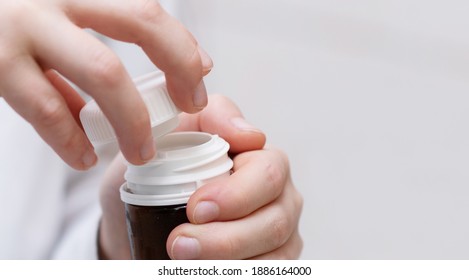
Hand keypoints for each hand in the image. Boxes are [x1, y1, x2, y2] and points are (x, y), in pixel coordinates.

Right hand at [0, 0, 211, 169]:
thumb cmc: (5, 18)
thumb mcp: (50, 14)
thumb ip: (90, 38)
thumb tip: (146, 82)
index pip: (147, 9)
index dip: (182, 43)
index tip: (201, 72)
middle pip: (141, 22)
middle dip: (178, 67)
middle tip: (190, 105)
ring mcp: (21, 24)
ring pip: (103, 72)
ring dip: (130, 119)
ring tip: (140, 151)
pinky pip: (46, 108)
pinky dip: (70, 139)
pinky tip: (83, 158)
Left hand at [99, 95, 302, 258]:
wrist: (139, 217)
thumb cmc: (160, 174)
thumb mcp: (174, 134)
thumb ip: (211, 118)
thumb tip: (249, 133)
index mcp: (264, 161)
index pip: (267, 175)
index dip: (236, 195)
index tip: (194, 209)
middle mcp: (281, 197)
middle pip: (274, 222)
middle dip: (226, 238)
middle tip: (180, 244)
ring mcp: (281, 234)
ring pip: (274, 256)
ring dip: (227, 262)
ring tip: (184, 261)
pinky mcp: (274, 262)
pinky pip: (267, 272)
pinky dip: (235, 272)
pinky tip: (206, 269)